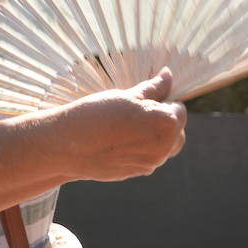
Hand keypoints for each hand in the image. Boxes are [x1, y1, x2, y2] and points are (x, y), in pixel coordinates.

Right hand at [55, 68, 186, 182]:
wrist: (68, 145)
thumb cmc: (97, 114)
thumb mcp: (126, 95)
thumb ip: (153, 88)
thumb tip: (168, 75)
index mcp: (166, 123)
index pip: (179, 109)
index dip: (164, 100)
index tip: (145, 98)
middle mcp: (164, 147)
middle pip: (177, 131)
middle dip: (164, 121)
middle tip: (137, 111)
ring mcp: (151, 163)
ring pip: (163, 147)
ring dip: (153, 136)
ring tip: (126, 126)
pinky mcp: (137, 173)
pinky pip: (148, 158)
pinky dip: (139, 148)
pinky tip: (117, 140)